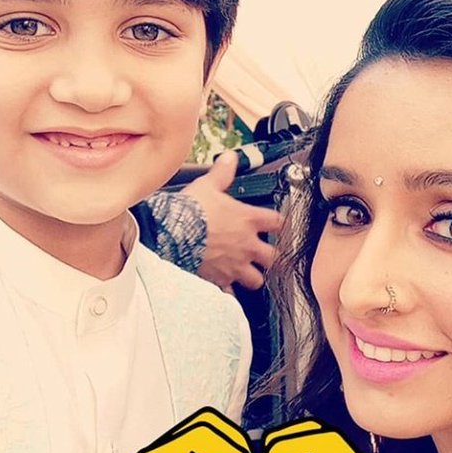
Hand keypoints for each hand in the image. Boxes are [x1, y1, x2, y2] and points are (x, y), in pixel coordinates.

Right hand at [183, 150, 282, 289]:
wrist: (171, 235)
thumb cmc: (190, 212)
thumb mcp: (208, 186)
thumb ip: (222, 173)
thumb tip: (230, 158)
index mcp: (247, 220)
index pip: (277, 222)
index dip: (280, 224)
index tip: (277, 225)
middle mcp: (246, 245)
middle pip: (274, 257)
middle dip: (271, 257)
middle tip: (265, 255)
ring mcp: (235, 265)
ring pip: (257, 280)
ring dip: (253, 277)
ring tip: (247, 273)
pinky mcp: (220, 280)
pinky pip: (230, 294)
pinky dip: (229, 293)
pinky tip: (225, 290)